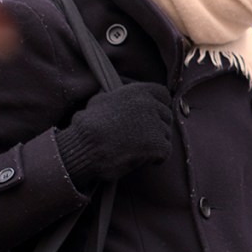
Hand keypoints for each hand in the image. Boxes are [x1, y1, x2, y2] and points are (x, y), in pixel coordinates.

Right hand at [56, 82, 172, 189]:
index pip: (163, 94)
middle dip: (158, 126)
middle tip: (144, 137)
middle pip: (167, 116)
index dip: (160, 106)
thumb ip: (115, 95)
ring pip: (167, 134)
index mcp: (137, 91)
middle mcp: (149, 104)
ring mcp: (155, 124)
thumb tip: (115, 91)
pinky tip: (146, 160)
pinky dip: (158, 158)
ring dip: (157, 143)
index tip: (155, 115)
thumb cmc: (87, 127)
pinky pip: (166, 152)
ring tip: (140, 149)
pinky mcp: (157, 145)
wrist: (84, 148)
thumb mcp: (99, 101)